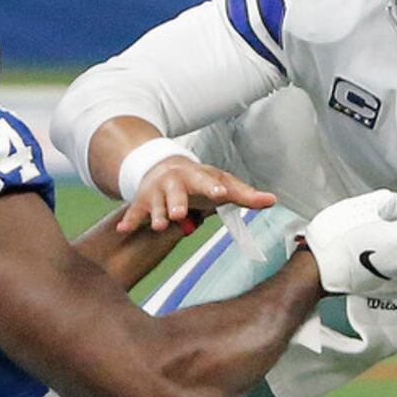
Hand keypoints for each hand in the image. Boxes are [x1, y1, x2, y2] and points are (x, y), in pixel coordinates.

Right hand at [117, 156, 275, 233]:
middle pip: (177, 193)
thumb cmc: (199, 181)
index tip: (221, 193)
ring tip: (160, 225)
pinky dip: (129, 220)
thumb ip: (245, 195)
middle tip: (181, 214)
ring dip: (158, 215)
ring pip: (157, 205)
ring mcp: (157, 192)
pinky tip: (123, 229)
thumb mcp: (221, 183)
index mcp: (198, 176)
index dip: (214, 188)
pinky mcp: (142, 202)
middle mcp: (175, 182)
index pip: (208, 182)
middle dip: (178, 202)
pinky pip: (134, 212)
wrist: (162, 167)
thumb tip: (272, 201)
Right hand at [303, 190, 396, 293]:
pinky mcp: (373, 283)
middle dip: (392, 229)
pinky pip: (380, 265)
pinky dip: (373, 257)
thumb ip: (386, 202)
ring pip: (393, 252)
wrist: (316, 269)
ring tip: (360, 237)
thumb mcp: (361, 207)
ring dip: (382, 243)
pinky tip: (355, 252)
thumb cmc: (335, 238)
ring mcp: (386, 274)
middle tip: (371, 222)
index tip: (390, 211)